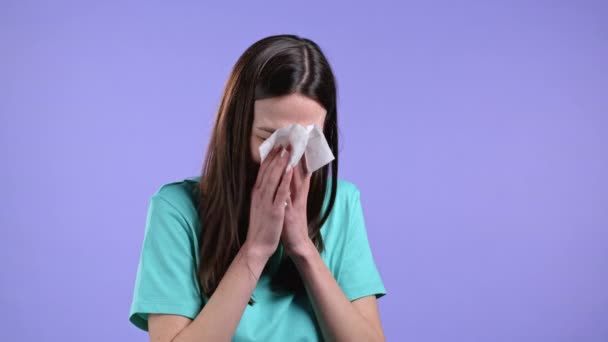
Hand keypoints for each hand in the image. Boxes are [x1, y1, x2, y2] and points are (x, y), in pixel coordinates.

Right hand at [245, 145, 293, 259]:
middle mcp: (260, 194)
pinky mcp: (274, 210)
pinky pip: (280, 192)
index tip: (275, 144)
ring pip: (273, 178)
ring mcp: (266, 202)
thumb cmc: (260, 226)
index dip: (269, 157)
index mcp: (257, 193)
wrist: (257, 246)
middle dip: (276, 155)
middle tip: (283, 141)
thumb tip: (265, 181)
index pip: (262, 171)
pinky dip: (285, 180)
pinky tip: (290, 170)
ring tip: (287, 150)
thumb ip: (262, 193)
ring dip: (280, 163)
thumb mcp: (258, 206)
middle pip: (268, 171)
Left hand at [281, 149, 312, 257]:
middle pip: (299, 171)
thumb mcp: (291, 203)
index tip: (295, 141)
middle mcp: (298, 195)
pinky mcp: (290, 211)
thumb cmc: (291, 223)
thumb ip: (291, 189)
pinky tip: (288, 172)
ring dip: (294, 164)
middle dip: (297, 155)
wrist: (297, 243)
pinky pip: (289, 194)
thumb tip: (288, 175)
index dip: (298, 156)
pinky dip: (289, 182)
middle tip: (295, 138)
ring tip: (292, 148)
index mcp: (297, 192)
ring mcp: (295, 202)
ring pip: (296, 179)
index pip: (299, 170)